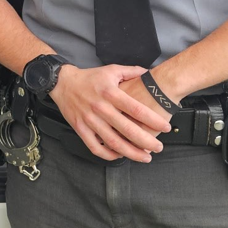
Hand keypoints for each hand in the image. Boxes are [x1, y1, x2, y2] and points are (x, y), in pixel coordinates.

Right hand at [48, 65, 171, 162]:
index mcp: (110, 93)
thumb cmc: (89, 77)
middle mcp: (100, 108)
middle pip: (127, 130)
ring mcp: (89, 120)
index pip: (136, 109)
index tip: (165, 127)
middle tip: (159, 147)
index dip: (153, 120)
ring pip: (113, 142)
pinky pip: (95, 147)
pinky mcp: (80, 129)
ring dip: (132, 153)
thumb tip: (150, 72)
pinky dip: (109, 155)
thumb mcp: (111, 70)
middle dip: (146, 141)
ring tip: (146, 157)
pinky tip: (120, 155)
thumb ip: (132, 71)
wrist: (62, 82)